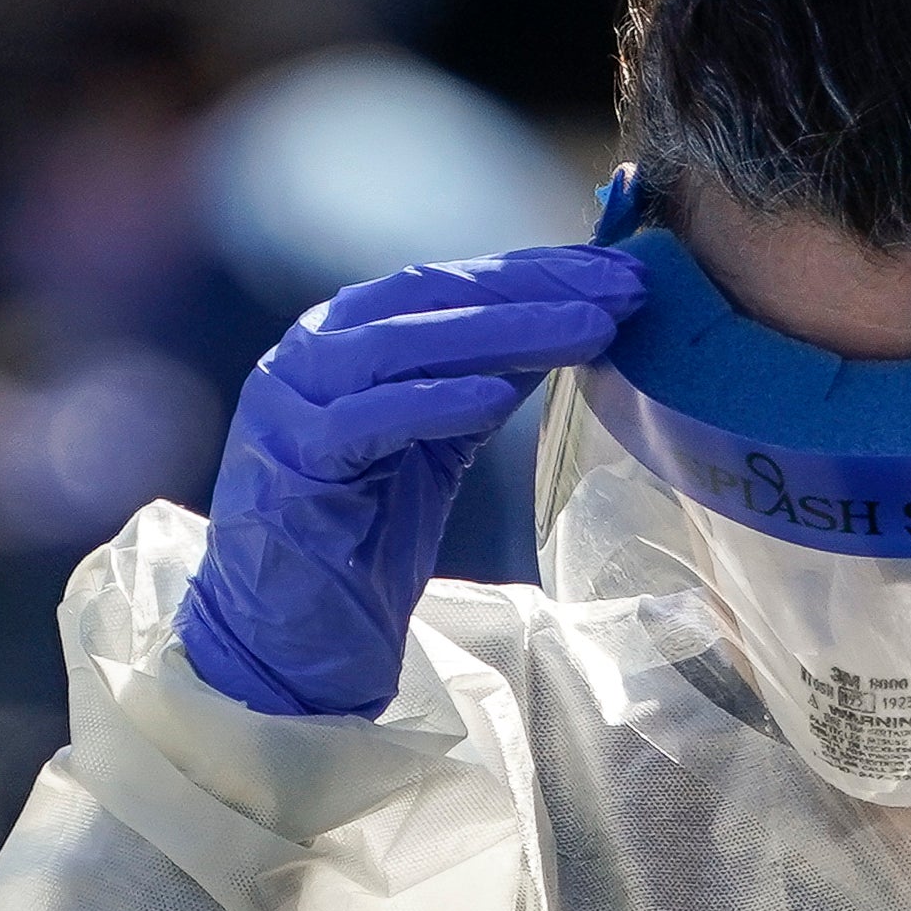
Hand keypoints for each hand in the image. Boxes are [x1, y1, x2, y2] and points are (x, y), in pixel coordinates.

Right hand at [176, 247, 647, 717]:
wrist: (288, 638)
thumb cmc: (365, 538)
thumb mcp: (437, 444)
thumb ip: (480, 381)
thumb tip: (568, 324)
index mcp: (344, 337)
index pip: (449, 285)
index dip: (536, 272)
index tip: (618, 272)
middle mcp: (311, 353)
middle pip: (431, 299)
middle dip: (534, 290)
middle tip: (622, 289)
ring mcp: (290, 405)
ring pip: (405, 345)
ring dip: (506, 332)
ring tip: (589, 330)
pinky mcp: (289, 465)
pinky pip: (369, 421)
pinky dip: (435, 402)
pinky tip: (500, 394)